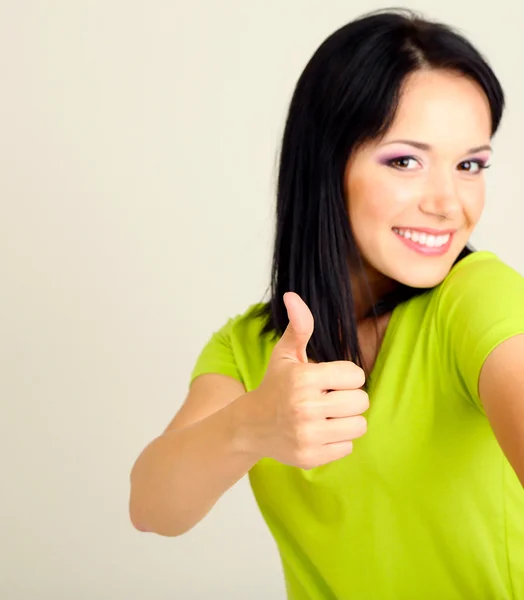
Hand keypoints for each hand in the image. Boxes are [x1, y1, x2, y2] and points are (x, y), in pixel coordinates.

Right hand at [243, 292, 368, 469]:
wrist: (251, 426)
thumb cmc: (275, 385)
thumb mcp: (285, 354)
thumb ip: (299, 326)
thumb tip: (293, 296)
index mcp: (303, 378)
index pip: (356, 374)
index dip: (345, 376)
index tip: (328, 380)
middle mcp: (305, 407)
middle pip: (362, 401)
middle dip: (349, 398)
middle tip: (329, 399)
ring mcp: (308, 435)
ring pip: (359, 425)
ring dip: (347, 420)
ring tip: (327, 415)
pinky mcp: (310, 457)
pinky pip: (348, 447)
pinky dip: (338, 440)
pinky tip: (320, 432)